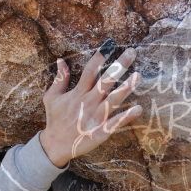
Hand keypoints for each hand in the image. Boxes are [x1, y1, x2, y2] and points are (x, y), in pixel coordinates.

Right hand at [40, 43, 142, 166]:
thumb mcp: (52, 97)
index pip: (90, 71)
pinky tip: (138, 108)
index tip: (111, 45)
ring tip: (138, 76)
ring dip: (126, 88)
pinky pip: (115, 123)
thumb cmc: (55, 119)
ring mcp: (95, 117)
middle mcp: (88, 103)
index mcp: (78, 93)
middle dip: (119, 66)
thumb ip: (59, 79)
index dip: (100, 57)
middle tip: (131, 52)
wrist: (54, 145)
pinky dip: (126, 116)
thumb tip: (61, 60)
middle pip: (105, 82)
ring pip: (112, 100)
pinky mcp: (100, 132)